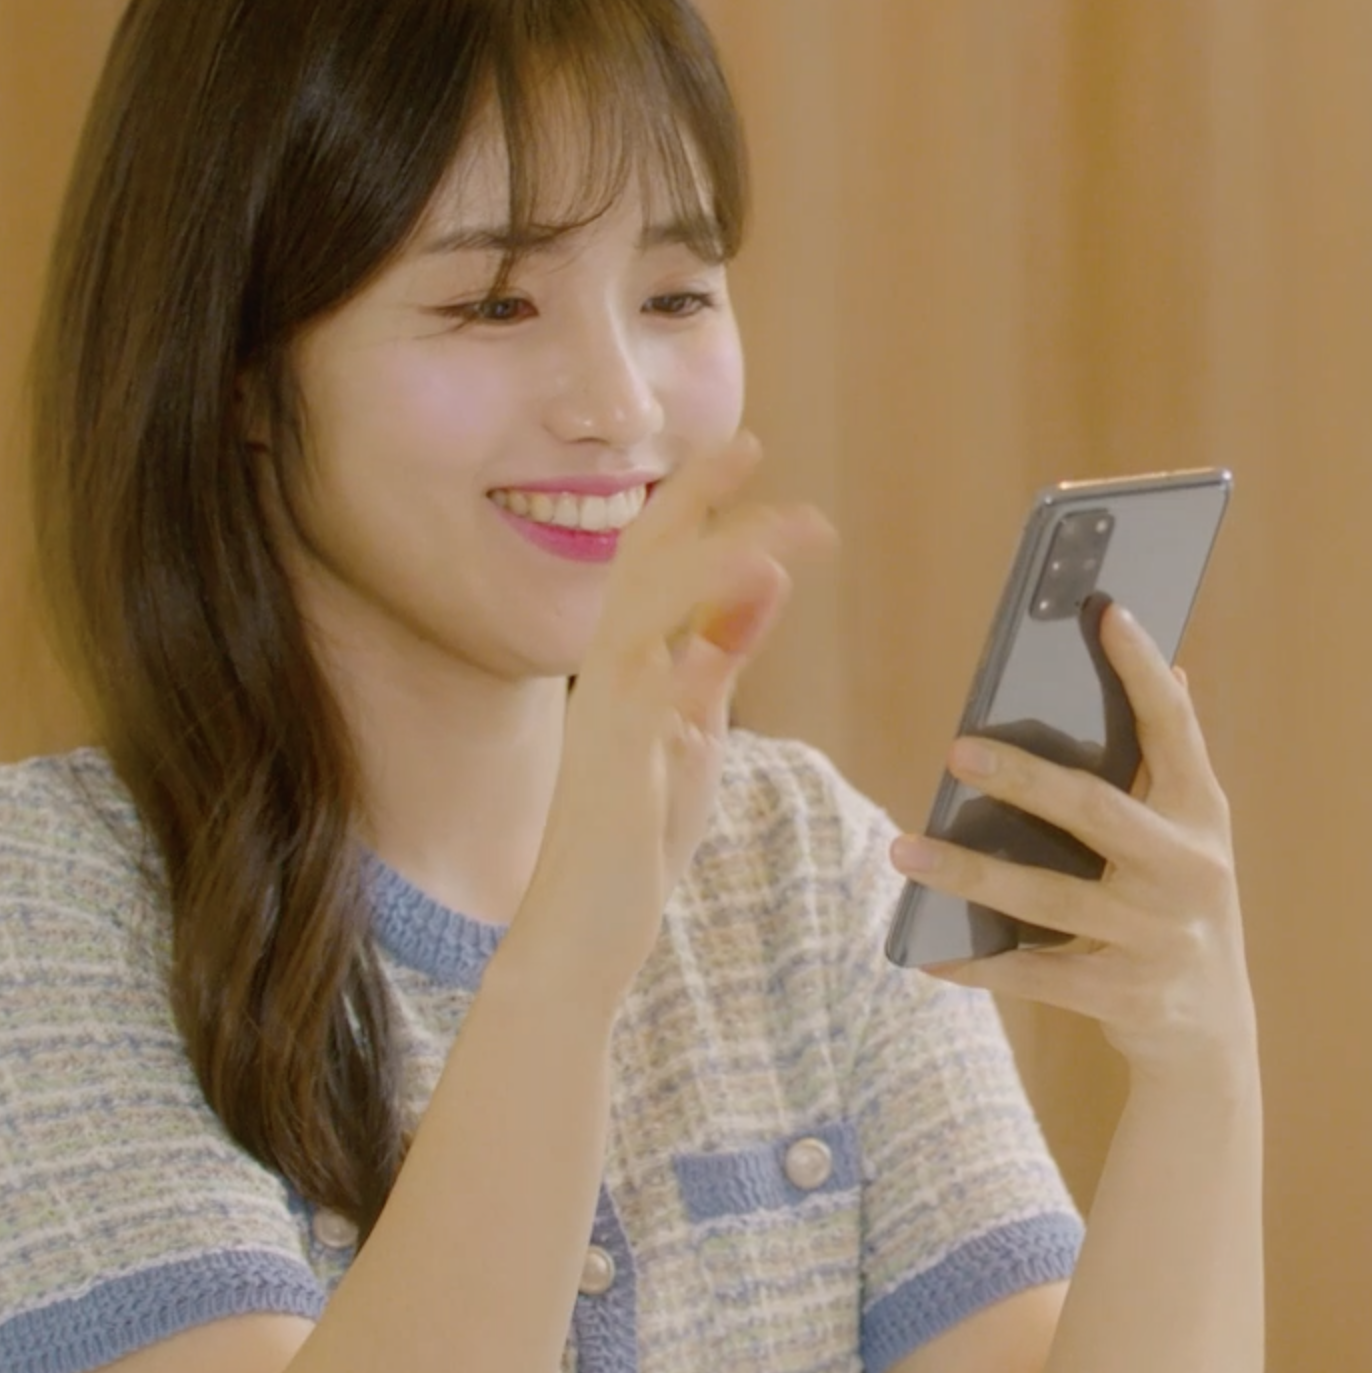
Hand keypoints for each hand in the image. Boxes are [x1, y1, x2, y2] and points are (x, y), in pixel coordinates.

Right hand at [527, 430, 833, 974]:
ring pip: (648, 607)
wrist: (585, 927)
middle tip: (748, 445)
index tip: (742, 451)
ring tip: (786, 530)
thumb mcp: (695, 729)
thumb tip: (763, 583)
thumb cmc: (636, 833)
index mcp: (629, 663)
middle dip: (696, 499)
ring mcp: (608, 714)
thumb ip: (721, 657)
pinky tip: (744, 612)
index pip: (659, 560)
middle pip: (644, 560)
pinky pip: (653, 688)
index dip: (697, 502)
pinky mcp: (617, 760)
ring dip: (719, 558)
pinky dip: (697, 647)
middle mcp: (609, 674)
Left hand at [888, 604, 1254, 1087]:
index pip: (1173, 727)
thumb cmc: (1183, 908)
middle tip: (956, 749)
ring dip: (969, 875)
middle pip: (1096, 812)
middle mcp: (1187, 870)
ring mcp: (1157, 935)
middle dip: (1025, 778)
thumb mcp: (1195, 835)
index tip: (1107, 612)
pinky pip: (1035, 976)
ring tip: (902, 852)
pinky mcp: (1124, 993)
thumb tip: (1172, 668)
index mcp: (1203, 815)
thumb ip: (1174, 763)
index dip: (1142, 669)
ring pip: (1049, 899)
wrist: (1209, 1033)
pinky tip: (928, 952)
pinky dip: (978, 964)